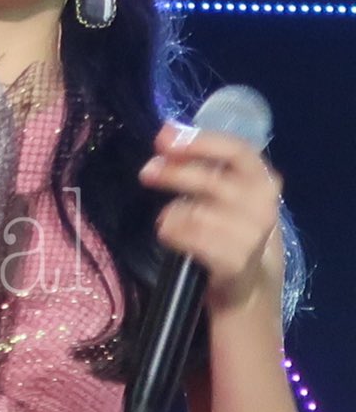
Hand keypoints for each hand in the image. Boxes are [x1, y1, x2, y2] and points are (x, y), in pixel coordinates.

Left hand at [140, 122, 284, 314]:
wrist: (249, 278)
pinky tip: (170, 235)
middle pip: (210, 180)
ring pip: (195, 212)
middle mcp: (263, 205)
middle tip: (147, 171)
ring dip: (172, 212)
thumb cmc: (231, 224)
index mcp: (264, 179)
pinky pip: (189, 238)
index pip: (237, 150)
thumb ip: (202, 162)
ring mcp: (252, 235)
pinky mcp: (235, 261)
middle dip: (173, 173)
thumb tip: (167, 133)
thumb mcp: (228, 189)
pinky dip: (172, 233)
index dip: (200, 141)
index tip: (164, 137)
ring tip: (169, 218)